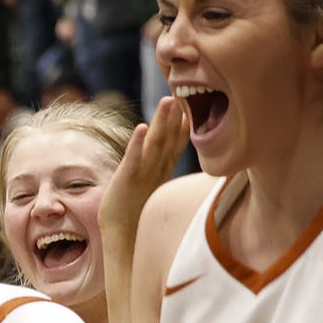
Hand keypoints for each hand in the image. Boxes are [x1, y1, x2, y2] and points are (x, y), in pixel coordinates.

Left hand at [98, 96, 188, 248]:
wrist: (122, 233)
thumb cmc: (137, 207)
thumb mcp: (154, 181)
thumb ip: (165, 164)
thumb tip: (175, 152)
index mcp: (164, 165)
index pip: (178, 138)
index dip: (187, 119)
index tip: (199, 97)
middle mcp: (157, 166)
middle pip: (170, 135)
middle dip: (178, 113)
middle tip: (189, 89)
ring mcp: (144, 172)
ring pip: (155, 142)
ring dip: (162, 122)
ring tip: (168, 101)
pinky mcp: (127, 178)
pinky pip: (134, 158)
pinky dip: (137, 144)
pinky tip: (141, 128)